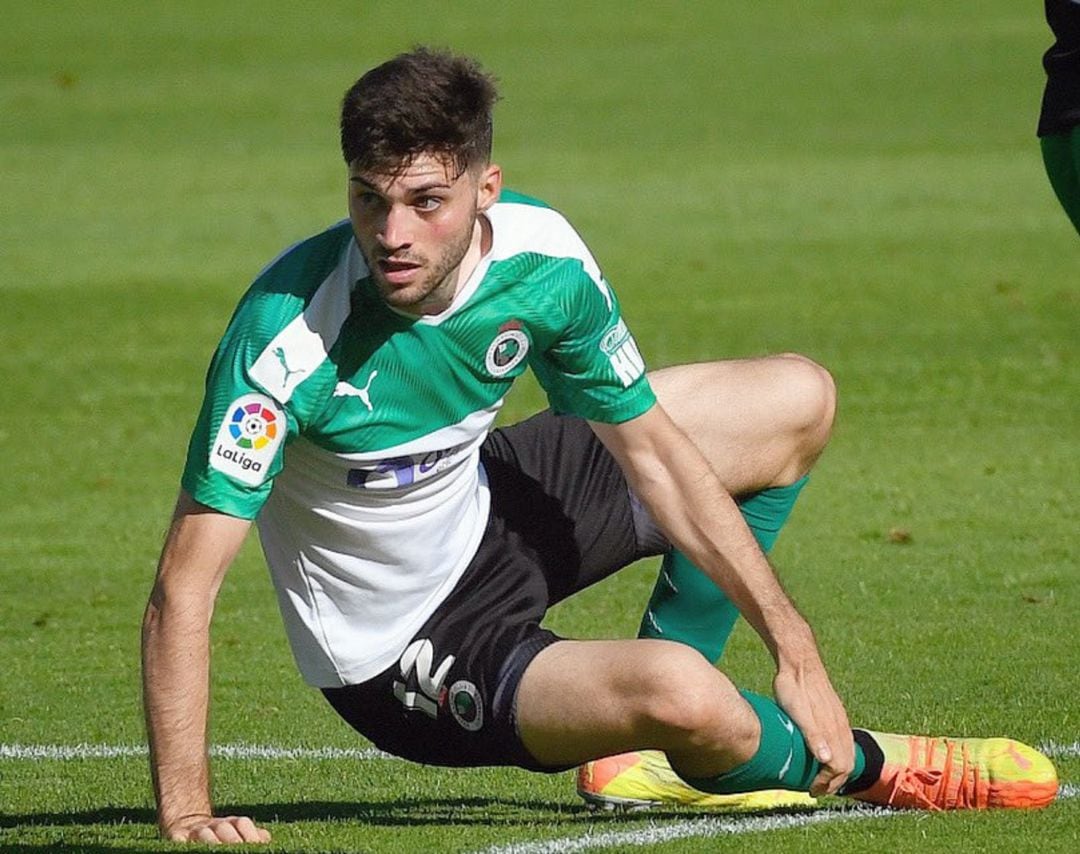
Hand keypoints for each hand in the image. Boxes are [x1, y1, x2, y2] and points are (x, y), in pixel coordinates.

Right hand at [163, 813, 270, 844]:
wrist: (187, 821)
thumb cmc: (218, 832)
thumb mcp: (236, 830)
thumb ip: (252, 835)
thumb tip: (265, 839)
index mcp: (231, 823)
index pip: (242, 823)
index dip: (250, 834)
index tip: (256, 845)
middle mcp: (214, 825)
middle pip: (224, 828)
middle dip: (233, 840)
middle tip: (238, 851)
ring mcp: (196, 830)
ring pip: (203, 833)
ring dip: (211, 841)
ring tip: (216, 850)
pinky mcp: (177, 836)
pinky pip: (179, 839)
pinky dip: (183, 843)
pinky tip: (186, 845)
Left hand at [773, 656, 853, 795]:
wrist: (799, 660)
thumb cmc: (795, 687)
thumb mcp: (798, 713)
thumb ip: (813, 736)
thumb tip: (828, 762)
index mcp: (833, 729)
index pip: (839, 767)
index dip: (828, 783)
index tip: (812, 790)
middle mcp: (840, 726)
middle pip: (847, 763)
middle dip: (834, 782)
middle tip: (816, 790)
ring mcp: (839, 718)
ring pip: (847, 752)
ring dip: (837, 771)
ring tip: (822, 779)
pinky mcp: (834, 712)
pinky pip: (843, 741)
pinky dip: (838, 756)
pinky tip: (826, 756)